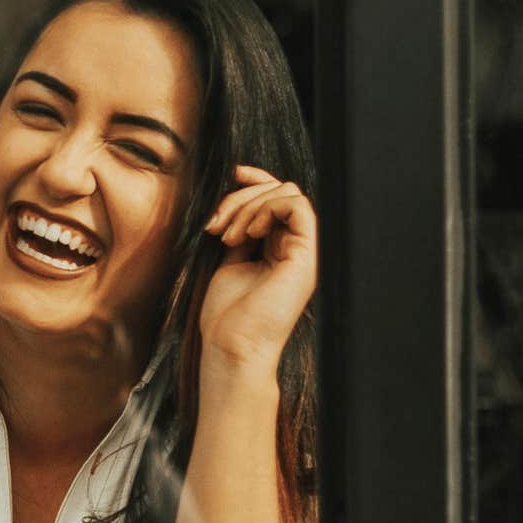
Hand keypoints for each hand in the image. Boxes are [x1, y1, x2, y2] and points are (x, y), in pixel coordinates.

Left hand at [199, 165, 316, 371]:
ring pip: (288, 193)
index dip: (255, 179)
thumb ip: (238, 231)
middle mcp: (297, 247)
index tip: (229, 176)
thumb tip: (232, 200)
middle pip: (279, 189)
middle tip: (215, 226)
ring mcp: (305, 251)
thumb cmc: (226, 314)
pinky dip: (267, 208)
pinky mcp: (307, 256)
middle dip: (240, 197)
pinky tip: (246, 232)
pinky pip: (297, 206)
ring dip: (248, 205)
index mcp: (280, 247)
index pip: (277, 197)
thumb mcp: (229, 261)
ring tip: (226, 235)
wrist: (232, 345)